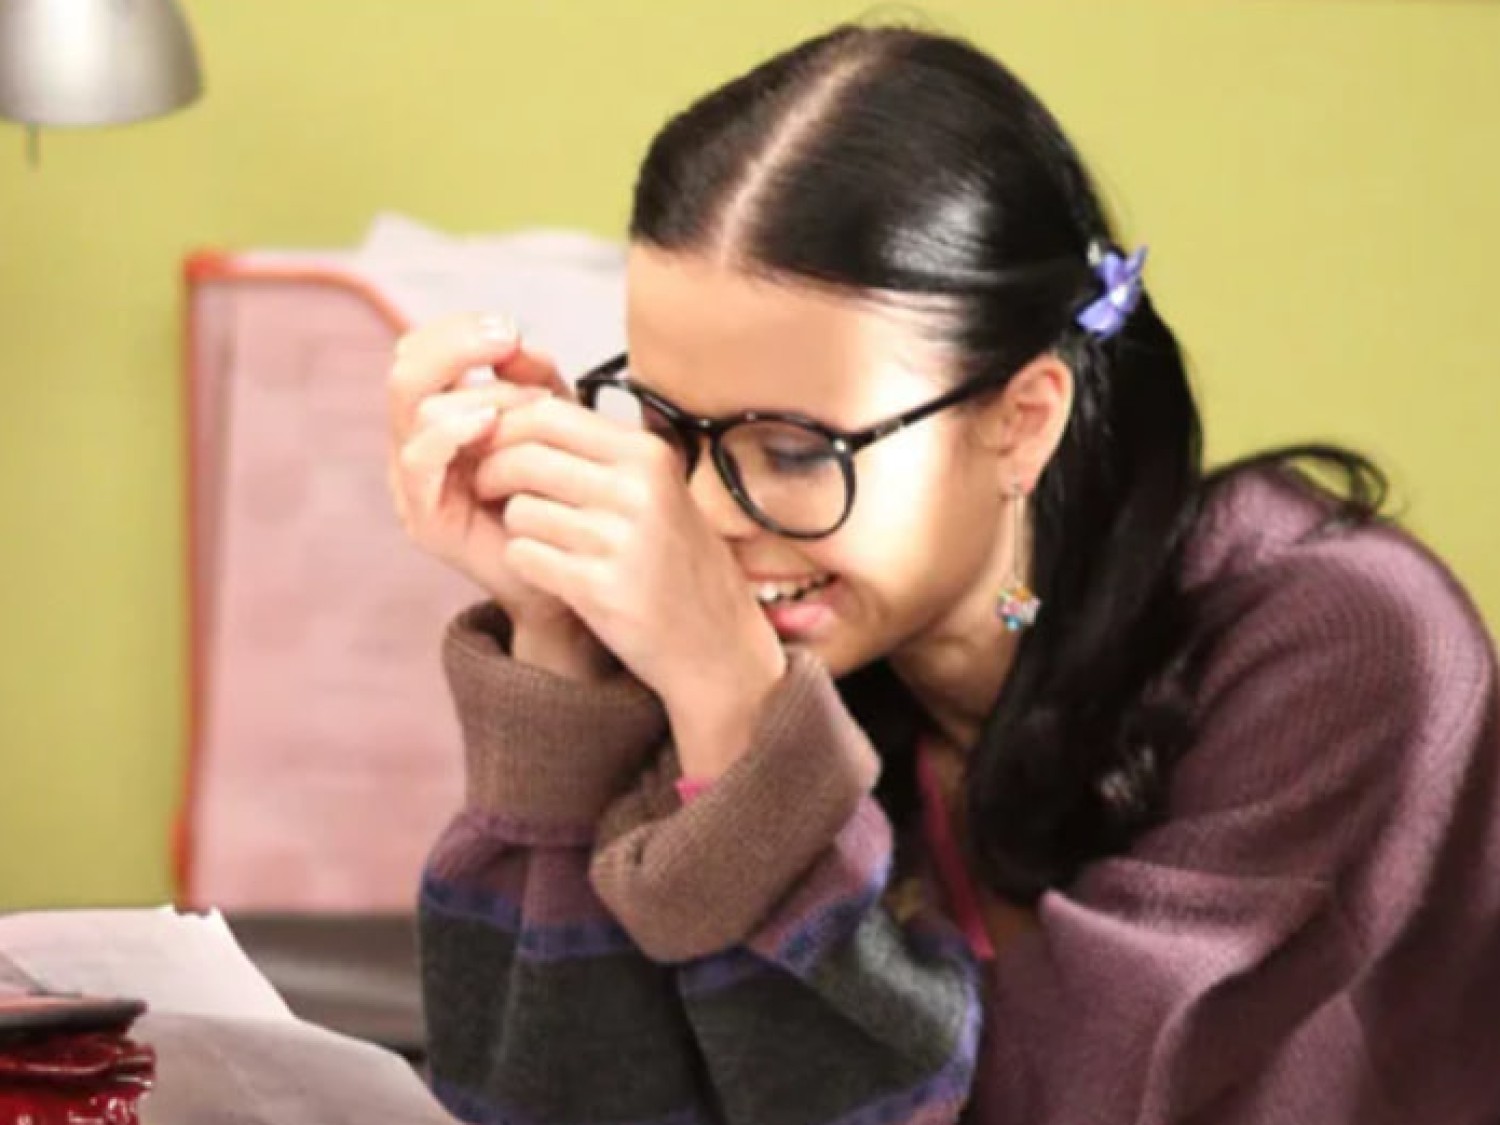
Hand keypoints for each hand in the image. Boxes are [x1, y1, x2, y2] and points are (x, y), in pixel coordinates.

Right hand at [386, 313, 610, 677]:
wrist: (565, 573)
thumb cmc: (557, 494)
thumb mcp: (553, 424)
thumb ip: (535, 380)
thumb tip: (517, 342)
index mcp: (439, 415)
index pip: (420, 351)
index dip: (456, 330)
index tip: (508, 328)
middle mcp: (416, 443)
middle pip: (405, 370)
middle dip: (457, 346)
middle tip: (506, 338)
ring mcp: (413, 481)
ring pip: (416, 410)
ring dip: (477, 395)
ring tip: (527, 405)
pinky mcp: (423, 517)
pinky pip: (419, 460)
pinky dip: (452, 432)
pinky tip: (489, 423)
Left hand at [470, 392, 788, 775]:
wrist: (716, 643)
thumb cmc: (676, 562)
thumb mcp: (655, 490)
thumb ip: (597, 454)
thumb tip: (516, 414)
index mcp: (648, 455)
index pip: (549, 415)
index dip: (506, 429)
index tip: (492, 448)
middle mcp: (638, 490)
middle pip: (523, 458)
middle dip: (491, 473)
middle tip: (486, 491)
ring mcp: (620, 541)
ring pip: (519, 510)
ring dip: (515, 525)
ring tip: (539, 538)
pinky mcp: (600, 589)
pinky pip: (525, 556)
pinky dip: (525, 562)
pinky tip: (549, 571)